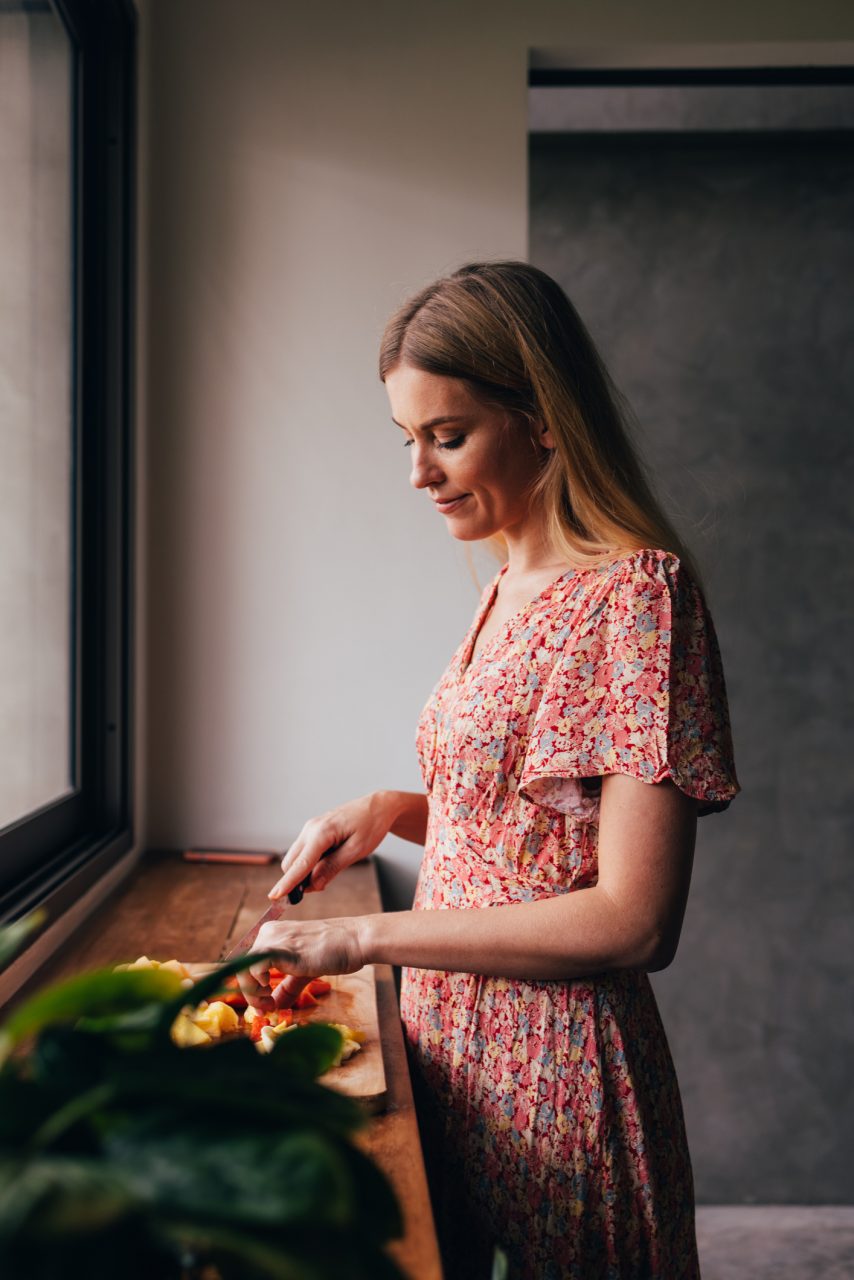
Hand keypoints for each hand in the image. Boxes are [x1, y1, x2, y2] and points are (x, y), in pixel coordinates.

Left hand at [237, 915, 367, 1010]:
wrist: (354, 940)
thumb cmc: (335, 952)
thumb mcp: (305, 971)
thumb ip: (288, 986)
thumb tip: (276, 1006)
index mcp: (272, 934)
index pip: (247, 962)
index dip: (249, 986)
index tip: (264, 1005)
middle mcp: (268, 932)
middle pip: (240, 967)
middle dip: (249, 993)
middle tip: (264, 1009)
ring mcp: (273, 939)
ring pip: (242, 970)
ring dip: (251, 994)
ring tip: (268, 1005)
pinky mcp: (280, 949)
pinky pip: (253, 969)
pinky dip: (257, 989)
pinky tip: (271, 997)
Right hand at [268, 791, 400, 900]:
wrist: (377, 806)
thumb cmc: (370, 826)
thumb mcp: (356, 850)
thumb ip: (333, 867)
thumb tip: (312, 885)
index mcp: (322, 832)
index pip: (300, 864)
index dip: (287, 883)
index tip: (274, 897)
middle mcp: (310, 829)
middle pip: (291, 863)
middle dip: (298, 880)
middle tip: (322, 887)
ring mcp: (310, 828)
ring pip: (295, 858)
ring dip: (304, 872)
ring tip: (331, 871)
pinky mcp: (313, 831)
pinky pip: (304, 852)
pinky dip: (309, 863)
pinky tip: (329, 862)